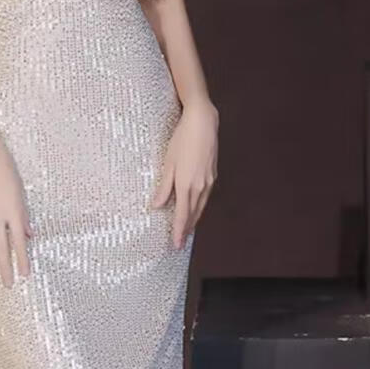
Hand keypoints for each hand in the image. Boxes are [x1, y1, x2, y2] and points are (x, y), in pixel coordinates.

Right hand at [0, 125, 32, 287]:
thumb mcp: (20, 191)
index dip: (21, 259)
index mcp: (13, 210)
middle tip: (8, 284)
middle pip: (0, 247)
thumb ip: (23, 215)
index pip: (18, 241)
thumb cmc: (5, 168)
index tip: (24, 274)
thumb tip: (29, 234)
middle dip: (5, 267)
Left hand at [149, 97, 218, 247]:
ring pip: (201, 206)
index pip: (182, 215)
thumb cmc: (183, 140)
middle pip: (193, 214)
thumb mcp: (168, 164)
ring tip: (187, 229)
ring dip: (194, 219)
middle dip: (186, 229)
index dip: (179, 232)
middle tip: (180, 241)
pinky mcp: (213, 175)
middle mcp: (200, 187)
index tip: (176, 244)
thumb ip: (163, 187)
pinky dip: (199, 206)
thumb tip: (156, 205)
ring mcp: (209, 181)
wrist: (203, 124)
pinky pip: (205, 197)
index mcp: (187, 185)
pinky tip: (195, 207)